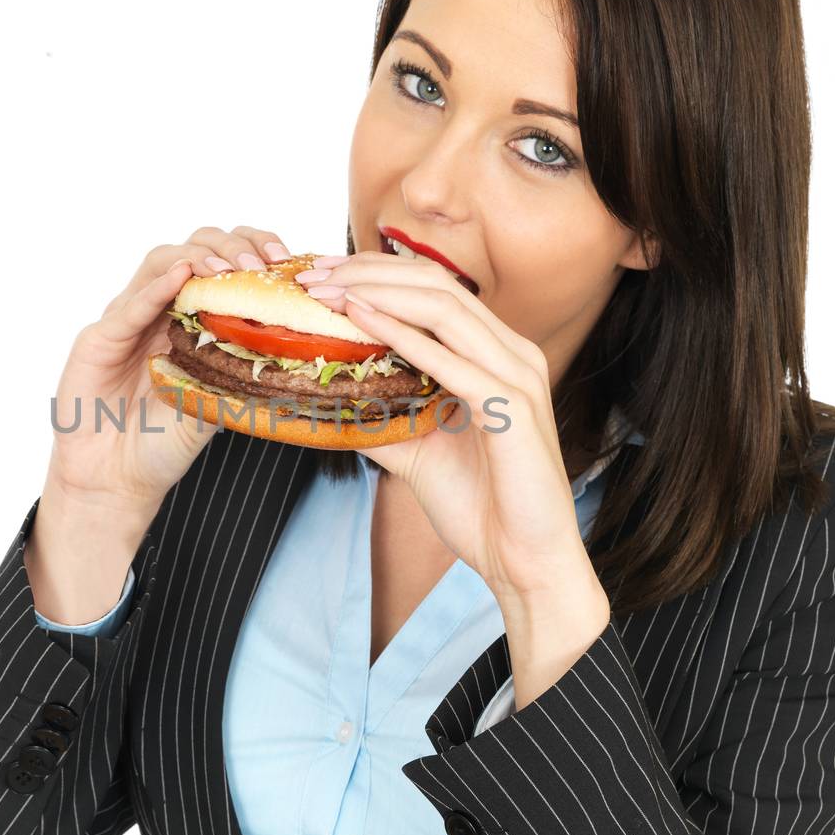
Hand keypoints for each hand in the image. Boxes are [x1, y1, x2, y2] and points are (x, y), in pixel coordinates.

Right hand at [44, 225, 295, 519]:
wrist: (117, 480)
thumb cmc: (163, 442)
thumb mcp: (217, 404)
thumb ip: (242, 374)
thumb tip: (298, 355)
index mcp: (190, 317)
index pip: (222, 263)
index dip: (253, 249)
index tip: (285, 260)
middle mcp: (158, 308)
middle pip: (194, 248)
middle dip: (231, 247)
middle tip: (260, 265)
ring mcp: (127, 319)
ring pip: (160, 262)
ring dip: (199, 257)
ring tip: (228, 269)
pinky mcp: (99, 339)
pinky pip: (130, 306)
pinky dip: (157, 287)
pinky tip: (181, 276)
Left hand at [299, 250, 605, 619]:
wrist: (523, 562)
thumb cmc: (481, 507)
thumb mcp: (416, 451)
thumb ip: (381, 417)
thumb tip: (326, 403)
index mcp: (498, 355)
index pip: (435, 291)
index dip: (377, 274)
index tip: (321, 276)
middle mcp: (513, 354)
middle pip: (437, 285)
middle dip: (369, 272)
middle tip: (312, 274)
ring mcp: (518, 377)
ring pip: (444, 308)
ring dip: (378, 293)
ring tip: (326, 290)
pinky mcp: (513, 409)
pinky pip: (452, 361)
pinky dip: (403, 335)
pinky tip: (362, 321)